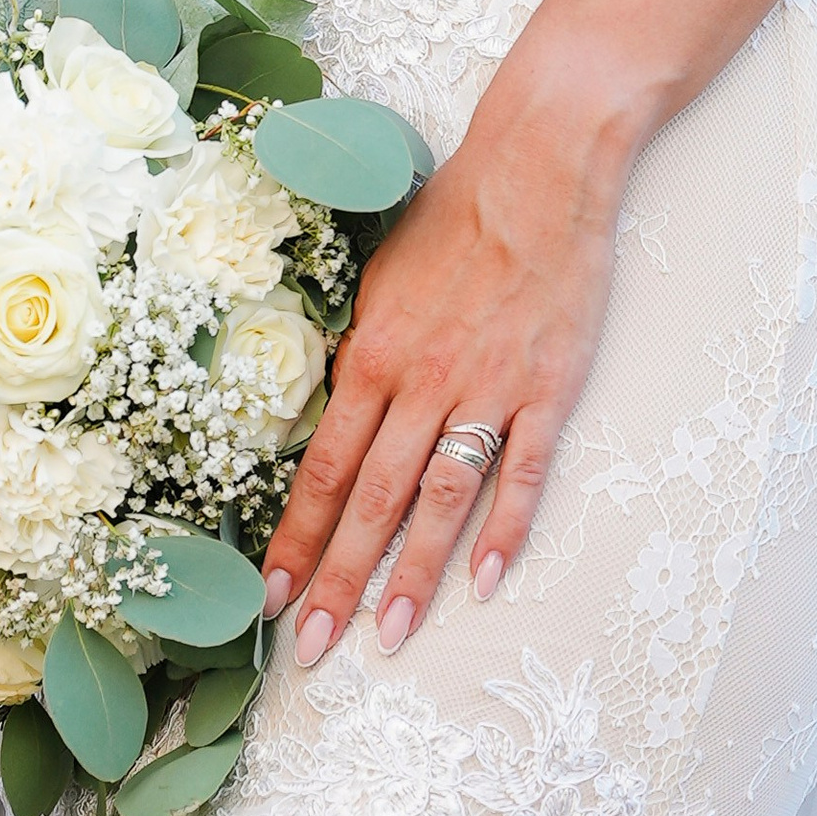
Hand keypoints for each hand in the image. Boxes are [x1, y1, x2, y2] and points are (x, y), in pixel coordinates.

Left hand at [259, 41, 637, 662]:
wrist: (540, 165)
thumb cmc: (455, 213)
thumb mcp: (379, 277)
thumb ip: (359, 349)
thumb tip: (330, 407)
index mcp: (373, 353)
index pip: (324, 467)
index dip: (294, 536)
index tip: (268, 597)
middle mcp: (422, 380)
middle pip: (372, 500)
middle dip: (337, 580)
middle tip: (313, 650)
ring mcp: (488, 388)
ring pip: (440, 500)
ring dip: (412, 575)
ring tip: (389, 637)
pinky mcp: (548, 389)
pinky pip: (523, 471)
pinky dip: (503, 529)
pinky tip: (483, 581)